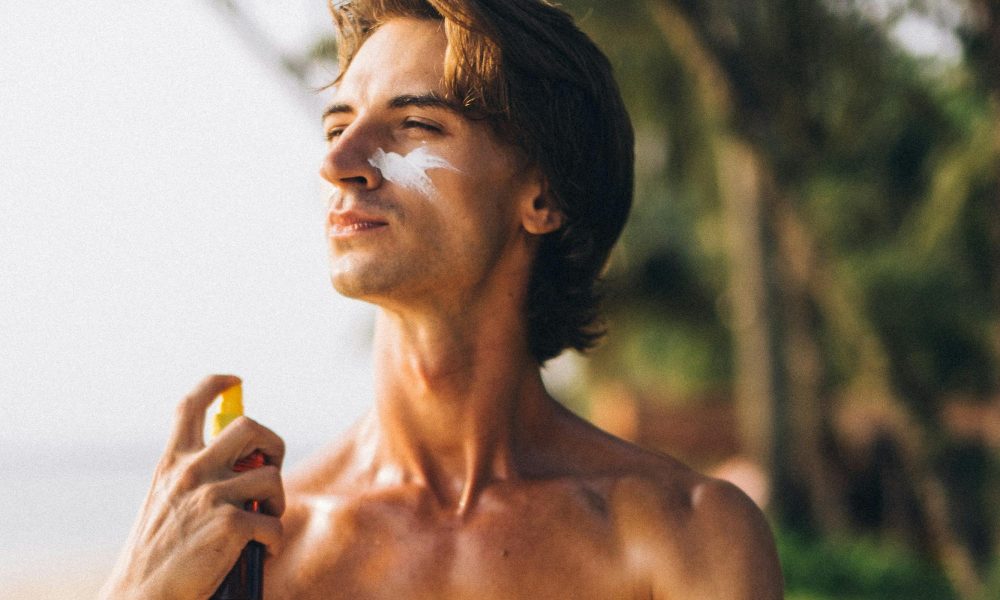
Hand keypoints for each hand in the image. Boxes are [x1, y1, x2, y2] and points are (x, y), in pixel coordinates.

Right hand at [100, 375, 285, 599]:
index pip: (191, 406)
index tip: (234, 380)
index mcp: (172, 463)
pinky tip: (261, 552)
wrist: (141, 598)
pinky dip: (274, 540)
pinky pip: (274, 523)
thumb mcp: (164, 503)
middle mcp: (191, 472)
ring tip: (263, 521)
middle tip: (271, 465)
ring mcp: (211, 496)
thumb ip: (193, 479)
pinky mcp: (231, 525)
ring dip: (276, 501)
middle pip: (249, 427)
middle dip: (272, 442)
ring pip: (271, 477)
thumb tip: (243, 467)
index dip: (215, 385)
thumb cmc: (157, 557)